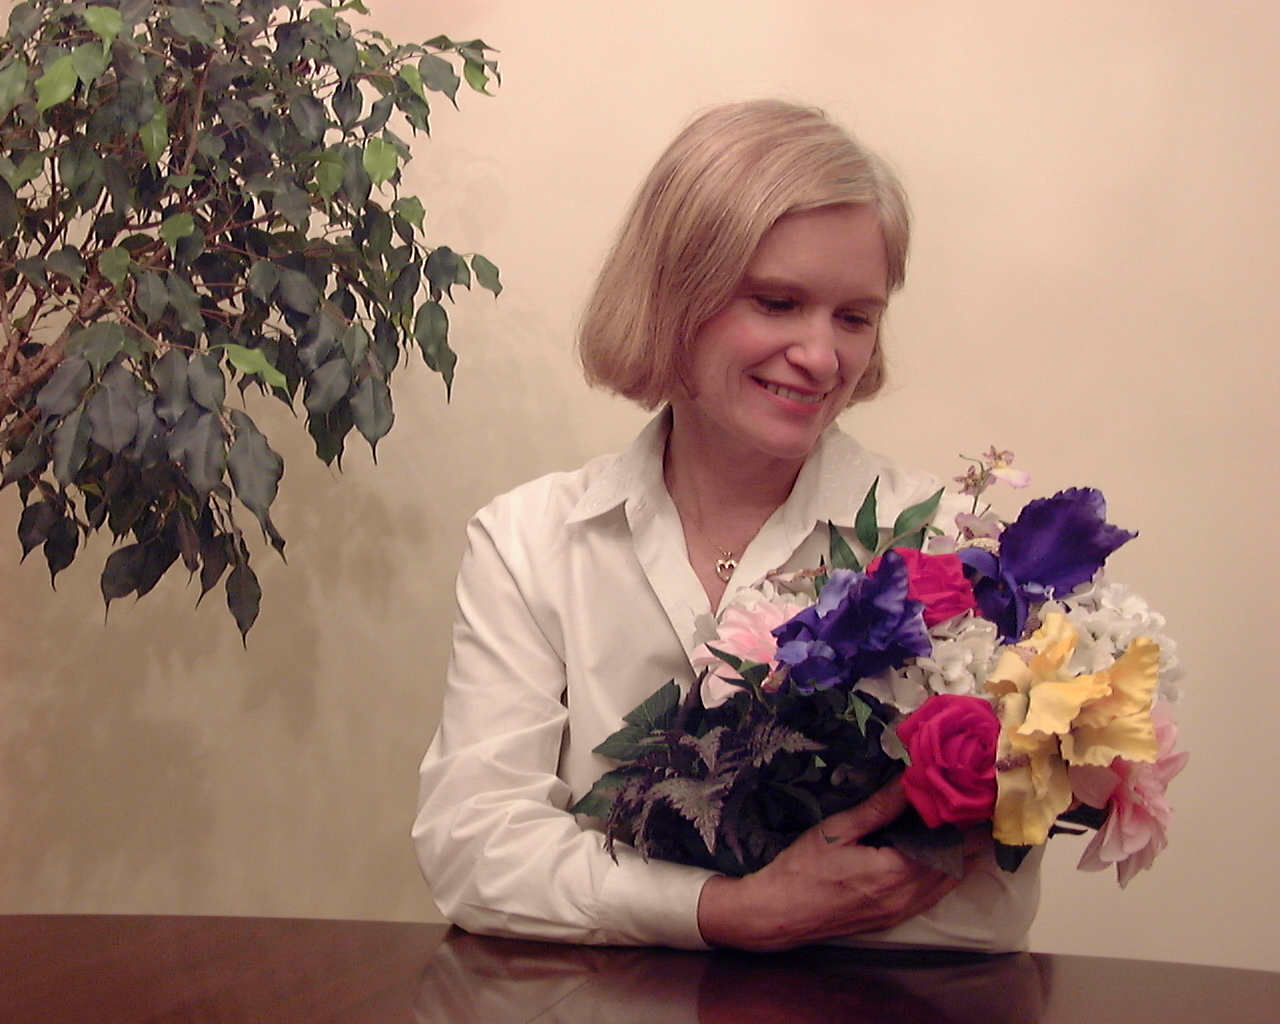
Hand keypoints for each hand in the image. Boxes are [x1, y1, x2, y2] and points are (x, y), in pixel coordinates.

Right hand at [696, 780, 977, 951]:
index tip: (979, 800)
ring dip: (961, 859)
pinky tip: (944, 858)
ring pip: (946, 885)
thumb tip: (909, 780)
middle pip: (954, 867)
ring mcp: (900, 912)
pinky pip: (931, 896)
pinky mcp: (892, 919)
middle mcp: (905, 897)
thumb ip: (878, 808)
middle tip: (980, 809)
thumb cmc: (803, 868)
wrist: (779, 913)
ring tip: (971, 829)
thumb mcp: (837, 830)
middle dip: (971, 840)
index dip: (967, 826)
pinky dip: (944, 876)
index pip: (947, 846)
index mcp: (894, 872)